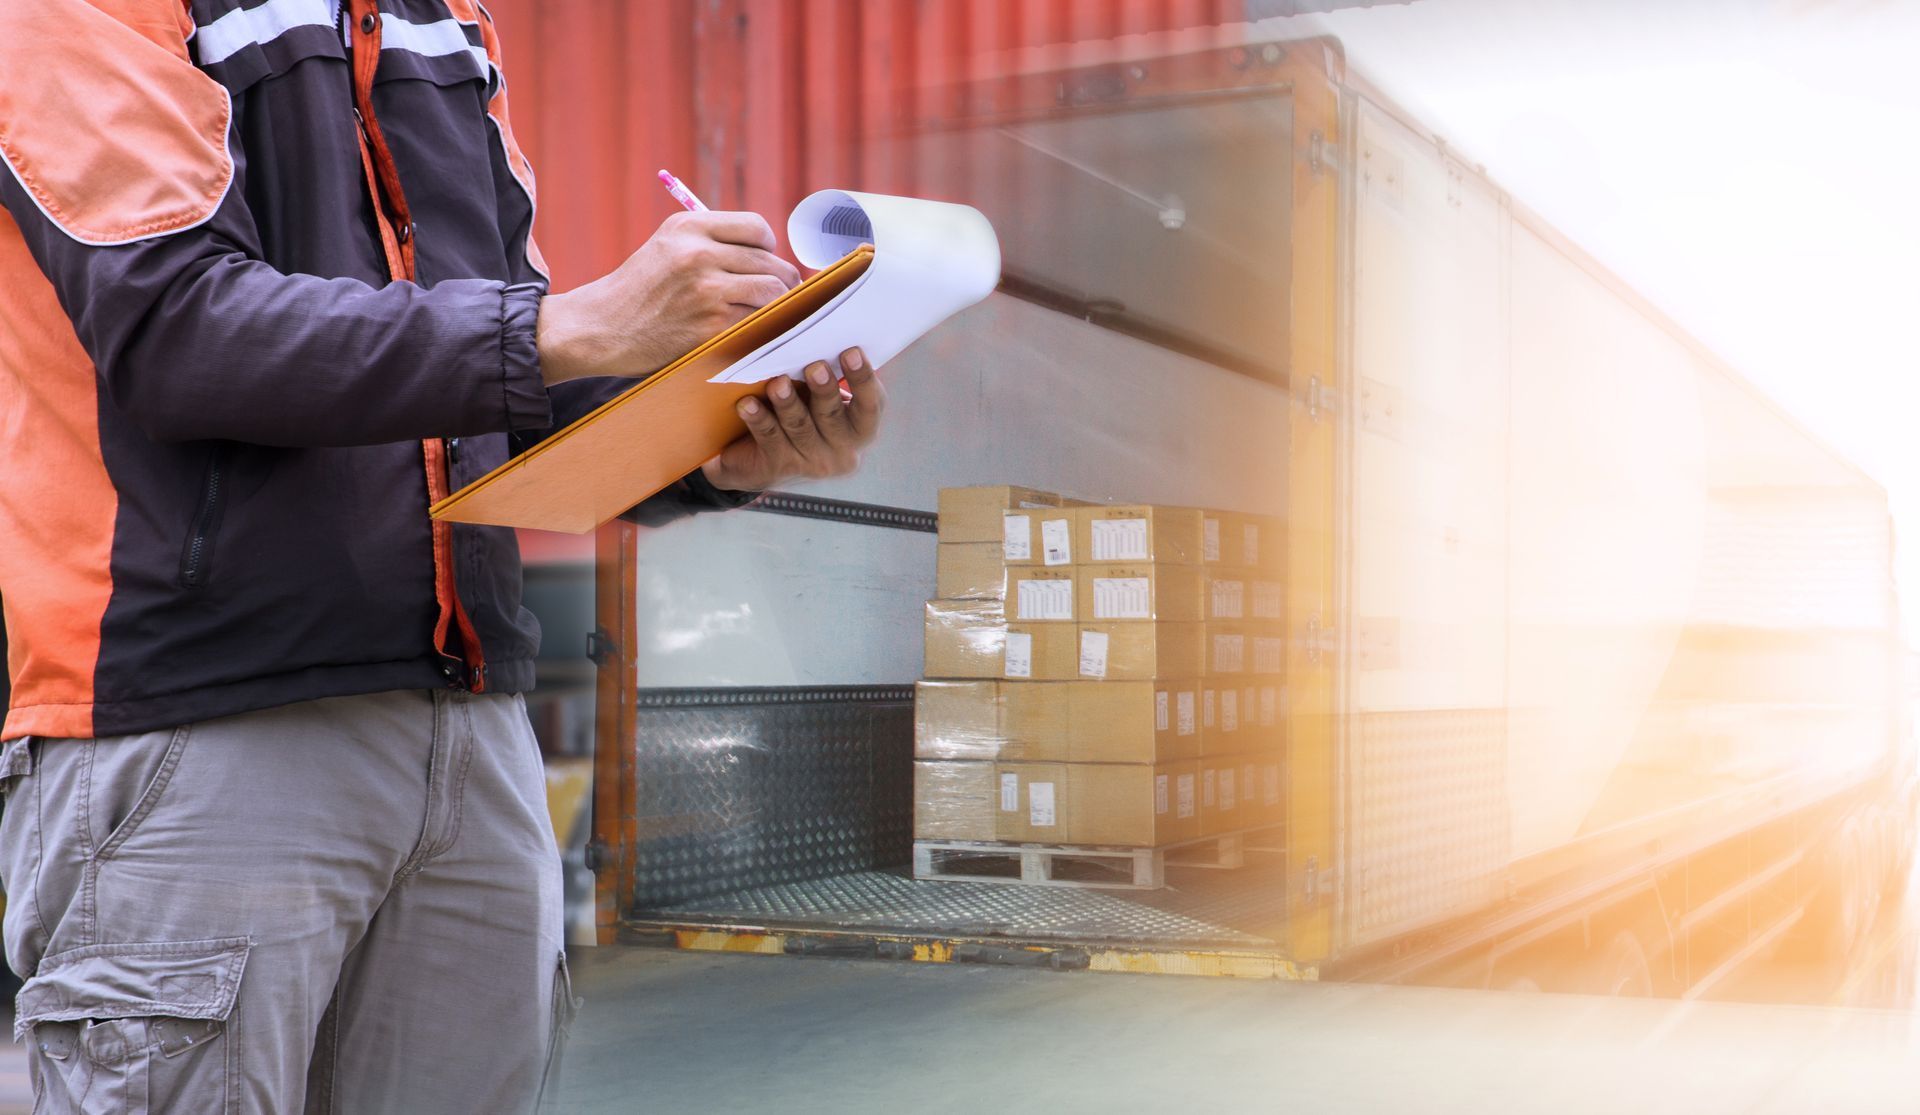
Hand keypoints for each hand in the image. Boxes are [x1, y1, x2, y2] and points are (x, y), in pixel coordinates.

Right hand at [536, 210, 800, 384]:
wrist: (601, 327)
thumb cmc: (639, 290)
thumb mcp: (666, 245)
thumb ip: (710, 241)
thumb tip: (768, 252)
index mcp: (688, 226)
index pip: (756, 228)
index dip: (769, 247)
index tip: (766, 260)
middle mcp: (698, 253)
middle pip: (770, 261)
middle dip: (782, 280)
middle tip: (781, 294)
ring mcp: (706, 290)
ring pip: (772, 291)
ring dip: (778, 304)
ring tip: (772, 313)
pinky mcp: (711, 326)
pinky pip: (758, 321)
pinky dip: (763, 327)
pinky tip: (756, 330)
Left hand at [703, 348, 885, 491]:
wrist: (764, 465)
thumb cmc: (802, 418)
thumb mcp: (820, 401)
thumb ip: (826, 378)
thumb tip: (816, 336)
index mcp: (860, 430)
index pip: (870, 405)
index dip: (863, 379)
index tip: (851, 351)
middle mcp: (842, 452)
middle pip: (833, 417)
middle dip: (824, 390)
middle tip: (815, 367)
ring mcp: (811, 464)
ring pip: (800, 428)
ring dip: (788, 403)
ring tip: (777, 383)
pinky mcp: (780, 468)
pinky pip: (770, 438)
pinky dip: (759, 419)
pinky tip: (747, 404)